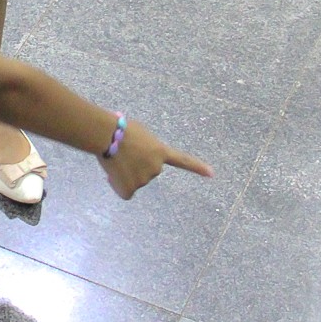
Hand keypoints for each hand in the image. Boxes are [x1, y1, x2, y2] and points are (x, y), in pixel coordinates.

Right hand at [98, 118, 212, 200]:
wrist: (108, 136)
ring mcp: (144, 179)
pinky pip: (126, 192)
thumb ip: (145, 146)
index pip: (183, 160)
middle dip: (137, 167)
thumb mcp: (140, 133)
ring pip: (134, 182)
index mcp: (160, 151)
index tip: (211, 174)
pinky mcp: (131, 189)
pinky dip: (119, 186)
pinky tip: (113, 174)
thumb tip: (133, 153)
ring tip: (116, 160)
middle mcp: (156, 167)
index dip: (197, 167)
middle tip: (123, 155)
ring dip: (126, 175)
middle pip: (147, 172)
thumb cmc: (120, 129)